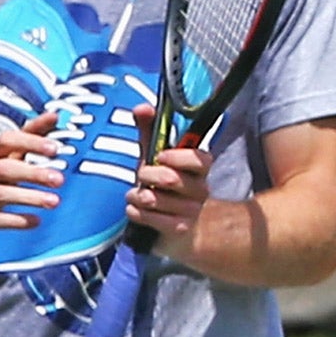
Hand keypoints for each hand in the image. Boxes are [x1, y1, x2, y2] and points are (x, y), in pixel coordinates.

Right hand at [0, 110, 63, 246]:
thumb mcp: (1, 160)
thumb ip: (27, 141)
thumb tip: (53, 117)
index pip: (6, 141)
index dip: (29, 142)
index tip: (54, 147)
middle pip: (4, 168)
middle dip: (32, 172)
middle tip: (58, 178)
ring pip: (0, 194)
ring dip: (29, 197)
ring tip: (53, 201)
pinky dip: (16, 221)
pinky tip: (36, 221)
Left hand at [126, 105, 214, 257]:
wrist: (175, 227)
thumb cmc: (164, 186)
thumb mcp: (156, 157)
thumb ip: (150, 131)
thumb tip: (142, 107)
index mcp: (199, 168)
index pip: (200, 160)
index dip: (179, 157)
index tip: (161, 156)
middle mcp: (200, 189)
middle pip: (171, 179)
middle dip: (147, 175)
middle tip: (140, 175)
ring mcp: (191, 211)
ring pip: (156, 199)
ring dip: (137, 195)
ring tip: (135, 195)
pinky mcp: (179, 229)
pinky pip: (151, 218)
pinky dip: (136, 212)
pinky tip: (135, 210)